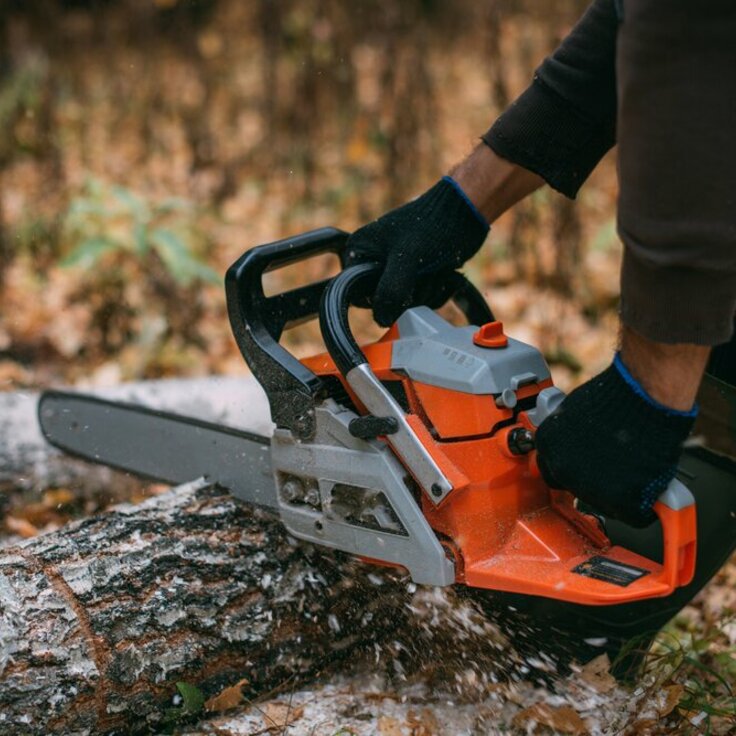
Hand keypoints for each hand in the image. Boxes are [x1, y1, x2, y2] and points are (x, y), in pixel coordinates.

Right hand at [344, 177, 488, 325]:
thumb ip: (390, 291)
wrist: (464, 212)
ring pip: (406, 304)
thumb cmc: (434, 226)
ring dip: (428, 292)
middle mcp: (373, 262)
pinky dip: (437, 291)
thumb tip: (382, 320)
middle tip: (425, 273)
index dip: (381, 299)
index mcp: (359, 252)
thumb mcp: (407, 258)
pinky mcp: (415, 276)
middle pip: (385, 303)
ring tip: (437, 269)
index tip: (402, 288)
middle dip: (411, 295)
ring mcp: (395, 270)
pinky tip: (445, 274)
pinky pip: (422, 301)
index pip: (358, 296)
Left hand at [535, 352, 697, 527]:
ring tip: (634, 467)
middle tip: (615, 467)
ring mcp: (587, 486)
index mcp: (547, 444)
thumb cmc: (616, 397)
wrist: (643, 399)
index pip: (552, 469)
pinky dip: (643, 504)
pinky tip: (647, 485)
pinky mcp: (619, 499)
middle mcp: (561, 468)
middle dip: (594, 481)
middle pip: (575, 488)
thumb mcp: (576, 412)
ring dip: (617, 492)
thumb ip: (569, 436)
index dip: (574, 467)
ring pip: (603, 503)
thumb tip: (574, 446)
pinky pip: (633, 514)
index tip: (587, 467)